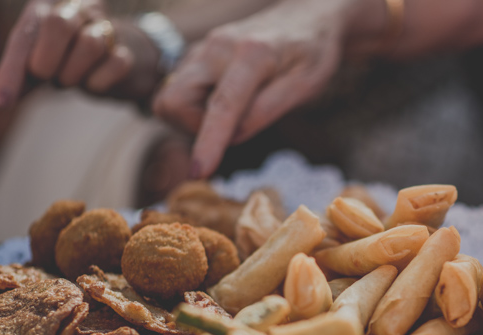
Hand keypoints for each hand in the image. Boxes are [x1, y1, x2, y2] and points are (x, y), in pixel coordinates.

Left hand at [0, 0, 160, 106]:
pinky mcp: (128, 52)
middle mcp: (78, 7)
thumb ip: (21, 72)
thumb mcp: (39, 59)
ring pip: (90, 44)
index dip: (11, 68)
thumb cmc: (69, 57)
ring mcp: (106, 27)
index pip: (24, 34)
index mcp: (49, 4)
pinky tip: (94, 83)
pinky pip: (115, 65)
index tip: (2, 101)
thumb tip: (3, 98)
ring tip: (69, 79)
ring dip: (73, 74)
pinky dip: (98, 83)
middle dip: (46, 61)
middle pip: (57, 24)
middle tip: (48, 77)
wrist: (118, 58)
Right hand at [152, 0, 353, 177]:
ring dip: (195, 118)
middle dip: (194, 127)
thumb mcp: (305, 84)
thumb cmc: (312, 52)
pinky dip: (196, 106)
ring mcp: (202, 48)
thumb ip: (268, 110)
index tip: (199, 172)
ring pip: (171, 97)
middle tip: (233, 130)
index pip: (221, 107)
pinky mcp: (196, 54)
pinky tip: (226, 102)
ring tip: (234, 115)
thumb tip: (233, 136)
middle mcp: (217, 47)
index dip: (208, 143)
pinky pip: (179, 90)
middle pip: (173, 101)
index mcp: (250, 54)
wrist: (306, 15)